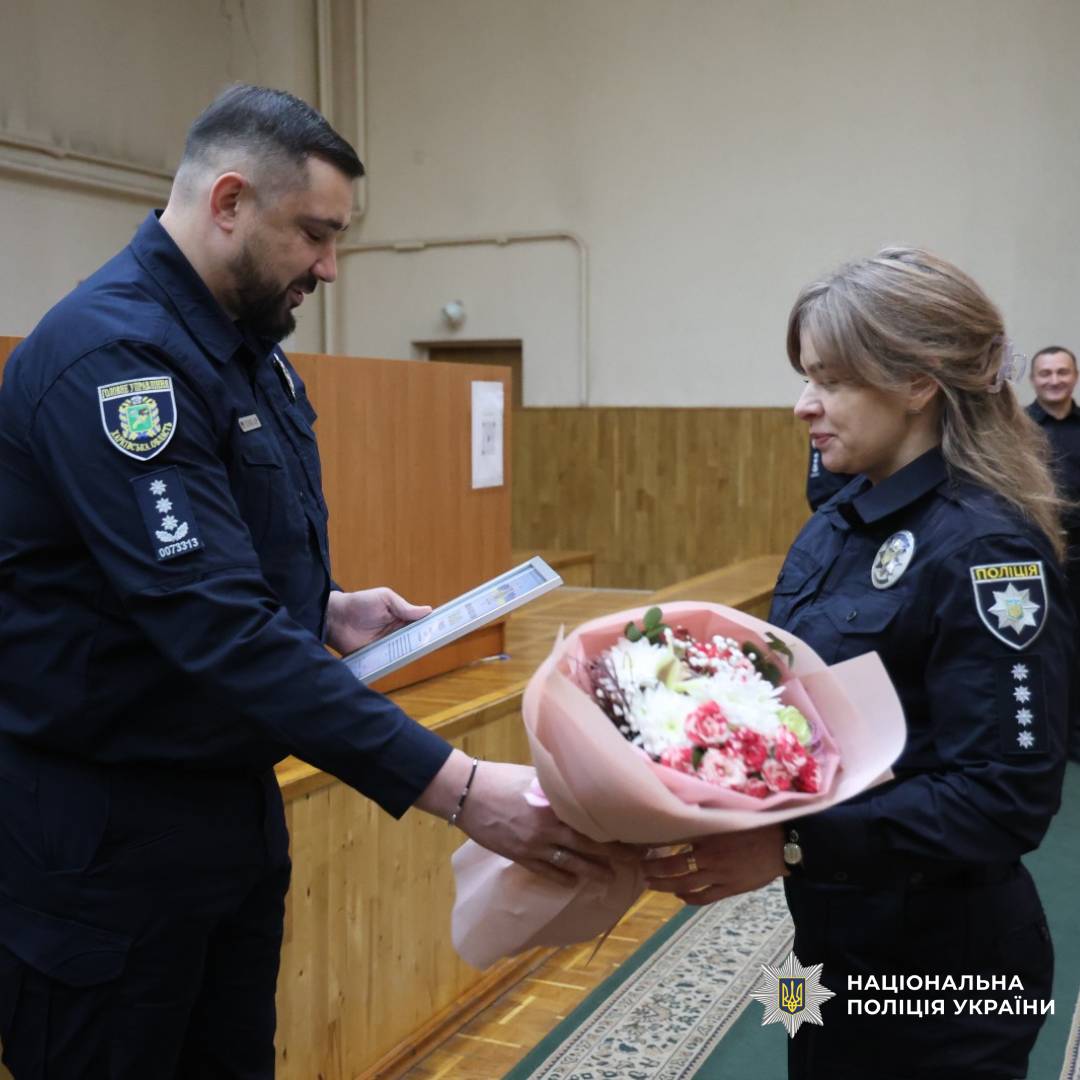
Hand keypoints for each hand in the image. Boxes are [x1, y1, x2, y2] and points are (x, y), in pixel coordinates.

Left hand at [325, 587, 430, 653]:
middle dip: (424, 641)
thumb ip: (404, 607)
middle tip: (435, 642)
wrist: (334, 618)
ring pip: (404, 652)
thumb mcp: (384, 598)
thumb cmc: (359, 603)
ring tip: (419, 651)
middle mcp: (396, 633)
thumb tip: (428, 610)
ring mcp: (386, 646)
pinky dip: (395, 662)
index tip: (445, 628)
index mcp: (400, 617)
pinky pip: (389, 661)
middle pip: (415, 639)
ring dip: (411, 652)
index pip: (420, 623)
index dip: (431, 625)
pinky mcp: (376, 657)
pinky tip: (401, 661)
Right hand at [421, 753, 631, 885]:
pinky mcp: (519, 855)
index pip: (593, 820)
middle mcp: (549, 828)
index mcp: (555, 805)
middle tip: (635, 861)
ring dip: (592, 871)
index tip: (634, 832)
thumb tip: (580, 783)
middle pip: (589, 844)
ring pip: (571, 863)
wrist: (468, 793)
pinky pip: (545, 871)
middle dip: (614, 854)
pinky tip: (573, 883)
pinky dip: (561, 878)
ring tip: (611, 878)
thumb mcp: (534, 774)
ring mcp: (534, 845)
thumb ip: (558, 785)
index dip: (615, 828)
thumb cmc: (501, 777)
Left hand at [642, 825, 785, 904]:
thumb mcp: (728, 817)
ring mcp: (719, 874)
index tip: (641, 844)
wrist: (782, 844)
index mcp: (708, 834)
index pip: (673, 840)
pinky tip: (680, 896)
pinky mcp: (730, 888)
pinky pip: (704, 897)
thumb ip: (707, 820)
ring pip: (684, 883)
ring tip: (651, 884)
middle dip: (653, 868)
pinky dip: (689, 899)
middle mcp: (710, 855)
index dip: (656, 844)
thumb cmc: (756, 827)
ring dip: (664, 885)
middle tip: (641, 868)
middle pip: (673, 865)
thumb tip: (685, 812)